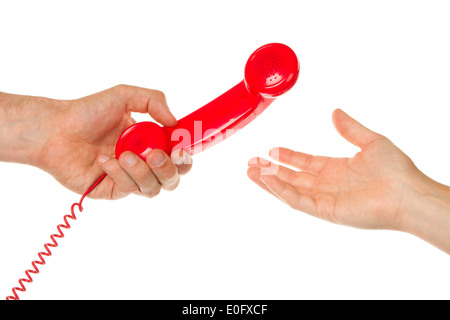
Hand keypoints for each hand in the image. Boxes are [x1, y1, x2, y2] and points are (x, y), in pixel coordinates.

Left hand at [35, 85, 191, 198]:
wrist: (56, 129)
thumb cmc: (88, 112)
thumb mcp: (124, 96)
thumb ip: (154, 101)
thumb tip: (174, 123)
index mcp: (151, 142)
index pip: (178, 157)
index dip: (185, 156)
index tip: (180, 148)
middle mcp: (143, 163)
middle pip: (172, 178)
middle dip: (169, 169)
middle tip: (157, 155)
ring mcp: (129, 178)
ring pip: (153, 188)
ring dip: (143, 171)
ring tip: (124, 154)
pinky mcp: (113, 190)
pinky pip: (129, 189)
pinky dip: (120, 173)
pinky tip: (105, 160)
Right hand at [247, 109, 449, 252]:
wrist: (406, 193)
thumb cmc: (395, 169)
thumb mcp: (371, 141)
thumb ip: (350, 128)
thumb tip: (335, 112)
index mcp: (336, 169)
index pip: (305, 162)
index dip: (288, 157)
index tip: (271, 150)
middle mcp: (327, 184)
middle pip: (292, 176)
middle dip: (270, 169)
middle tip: (251, 162)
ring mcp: (324, 198)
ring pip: (289, 189)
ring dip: (269, 180)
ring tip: (249, 171)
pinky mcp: (325, 210)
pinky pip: (297, 200)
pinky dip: (281, 190)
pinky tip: (267, 179)